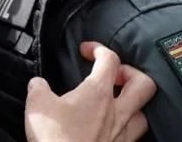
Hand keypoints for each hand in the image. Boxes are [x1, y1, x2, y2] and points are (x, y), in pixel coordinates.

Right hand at [24, 41, 154, 141]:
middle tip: (115, 74)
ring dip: (134, 104)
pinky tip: (112, 130)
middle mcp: (117, 112)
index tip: (86, 50)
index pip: (110, 60)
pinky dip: (127, 129)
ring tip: (118, 103)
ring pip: (143, 113)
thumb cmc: (55, 137)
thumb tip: (38, 83)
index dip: (99, 49)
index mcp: (97, 93)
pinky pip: (134, 136)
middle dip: (131, 74)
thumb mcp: (37, 104)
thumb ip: (39, 88)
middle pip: (144, 84)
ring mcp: (123, 135)